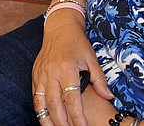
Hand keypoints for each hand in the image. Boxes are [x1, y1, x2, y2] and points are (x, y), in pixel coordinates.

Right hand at [32, 11, 112, 125]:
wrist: (60, 27)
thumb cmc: (77, 42)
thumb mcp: (91, 58)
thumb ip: (99, 79)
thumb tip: (108, 96)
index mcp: (67, 68)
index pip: (72, 98)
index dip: (77, 116)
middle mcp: (51, 73)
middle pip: (54, 105)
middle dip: (62, 123)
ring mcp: (40, 74)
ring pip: (41, 104)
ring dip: (48, 120)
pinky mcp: (34, 75)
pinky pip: (35, 97)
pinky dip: (40, 110)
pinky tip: (46, 118)